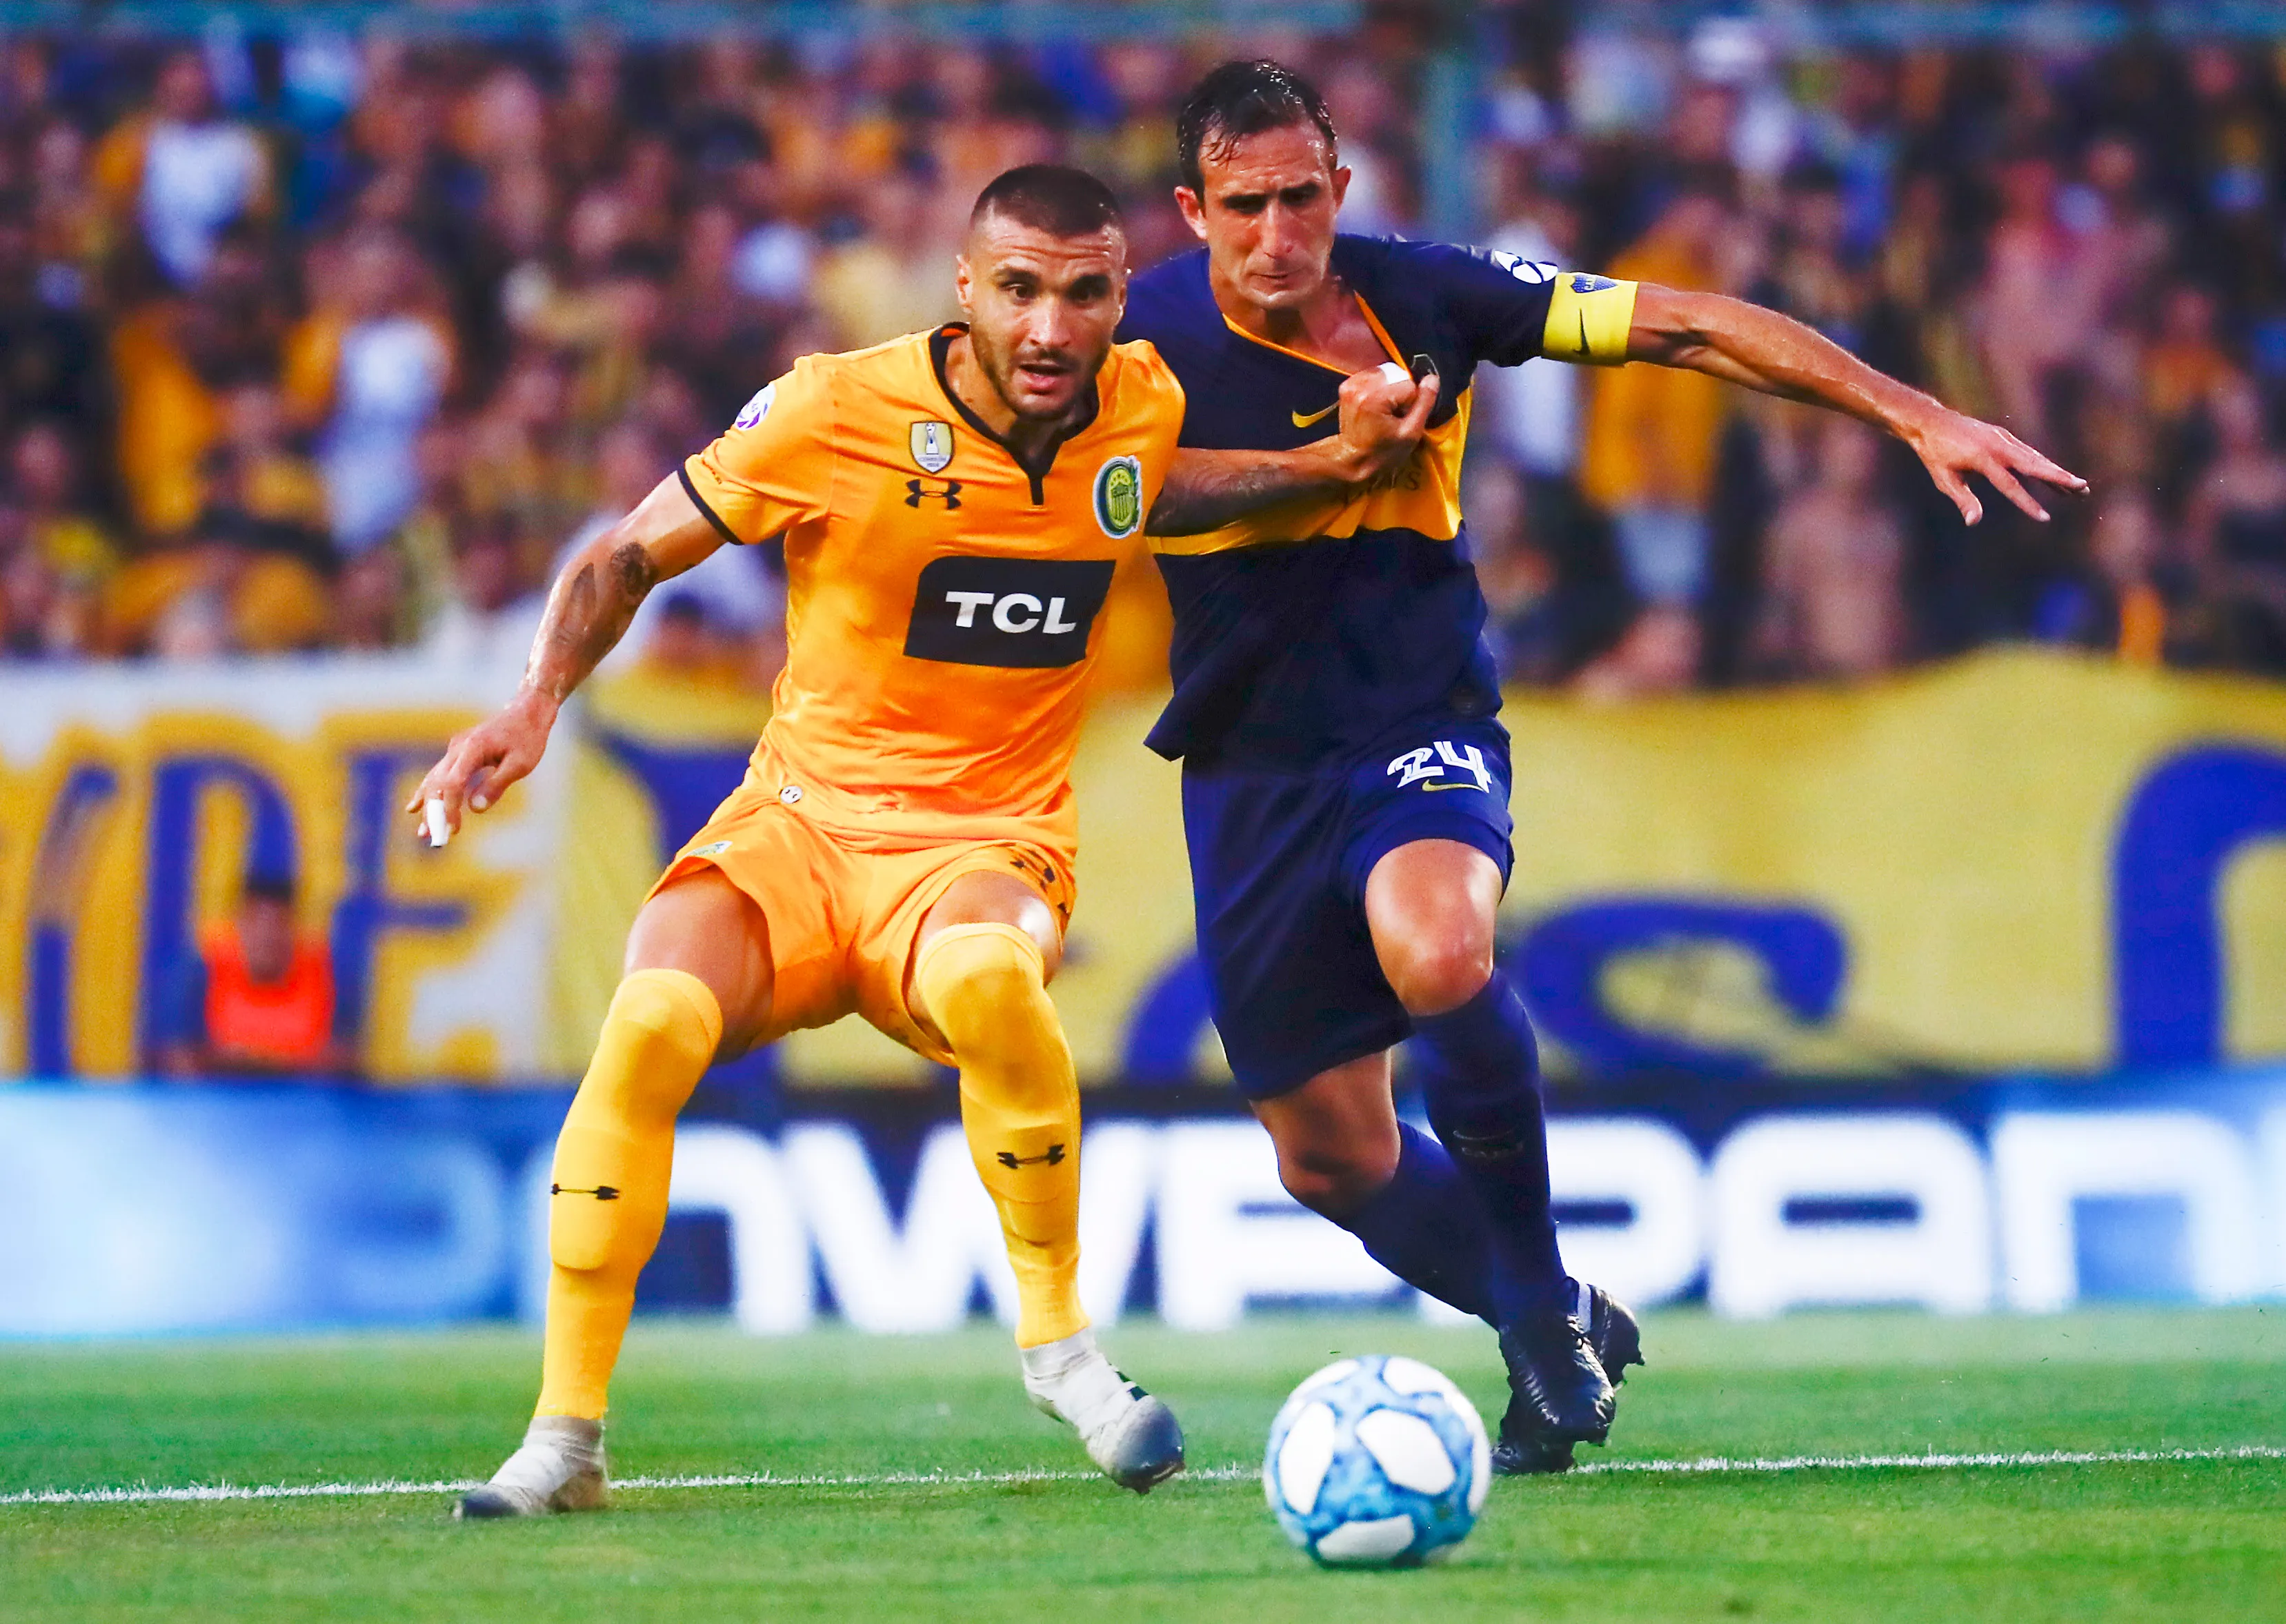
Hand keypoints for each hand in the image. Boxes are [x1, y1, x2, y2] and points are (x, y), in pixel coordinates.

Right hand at [404, 687, 557, 842]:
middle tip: (435, 838)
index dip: (450, 808)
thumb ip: (496, 785)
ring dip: (428, 806)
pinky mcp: (457, 754)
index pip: (453, 783)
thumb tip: (474, 809)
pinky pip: (438, 776)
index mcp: (473, 748)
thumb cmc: (527, 738)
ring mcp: (455, 750)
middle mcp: (458, 748)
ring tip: (423, 832)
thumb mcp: (520, 764)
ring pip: (434, 780)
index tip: (452, 829)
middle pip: (438, 783)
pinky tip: (415, 808)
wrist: (526, 713)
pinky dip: (429, 793)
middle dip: (434, 812)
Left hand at [1334, 363, 1439, 483]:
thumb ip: (1424, 403)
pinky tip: (1377, 407)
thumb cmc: (1380, 453)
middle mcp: (1359, 388)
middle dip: (1400, 393)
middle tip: (1394, 415)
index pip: (1409, 384)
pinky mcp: (1347, 387)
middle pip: (1397, 375)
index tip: (1403, 418)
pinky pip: (1373, 377)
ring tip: (1385, 412)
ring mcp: (1351, 386)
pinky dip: (1379, 389)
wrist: (1353, 460)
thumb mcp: (1410, 432)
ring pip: (1386, 374)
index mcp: (1374, 398)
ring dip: (1390, 390)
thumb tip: (1432, 379)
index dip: (1412, 402)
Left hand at [1899, 402, 2086, 524]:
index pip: (2010, 485)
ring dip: (2057, 472)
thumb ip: (1962, 499)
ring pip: (2035, 458)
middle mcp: (1998, 445)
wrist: (1933, 422)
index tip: (2044, 518)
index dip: (2027, 503)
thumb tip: (1974, 522)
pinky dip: (2043, 465)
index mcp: (1983, 457)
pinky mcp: (2005, 436)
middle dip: (2059, 478)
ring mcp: (2004, 438)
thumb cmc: (1935, 454)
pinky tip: (2057, 477)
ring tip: (2080, 487)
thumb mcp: (1944, 479)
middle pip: (2034, 465)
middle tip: (2083, 488)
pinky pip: (2028, 453)